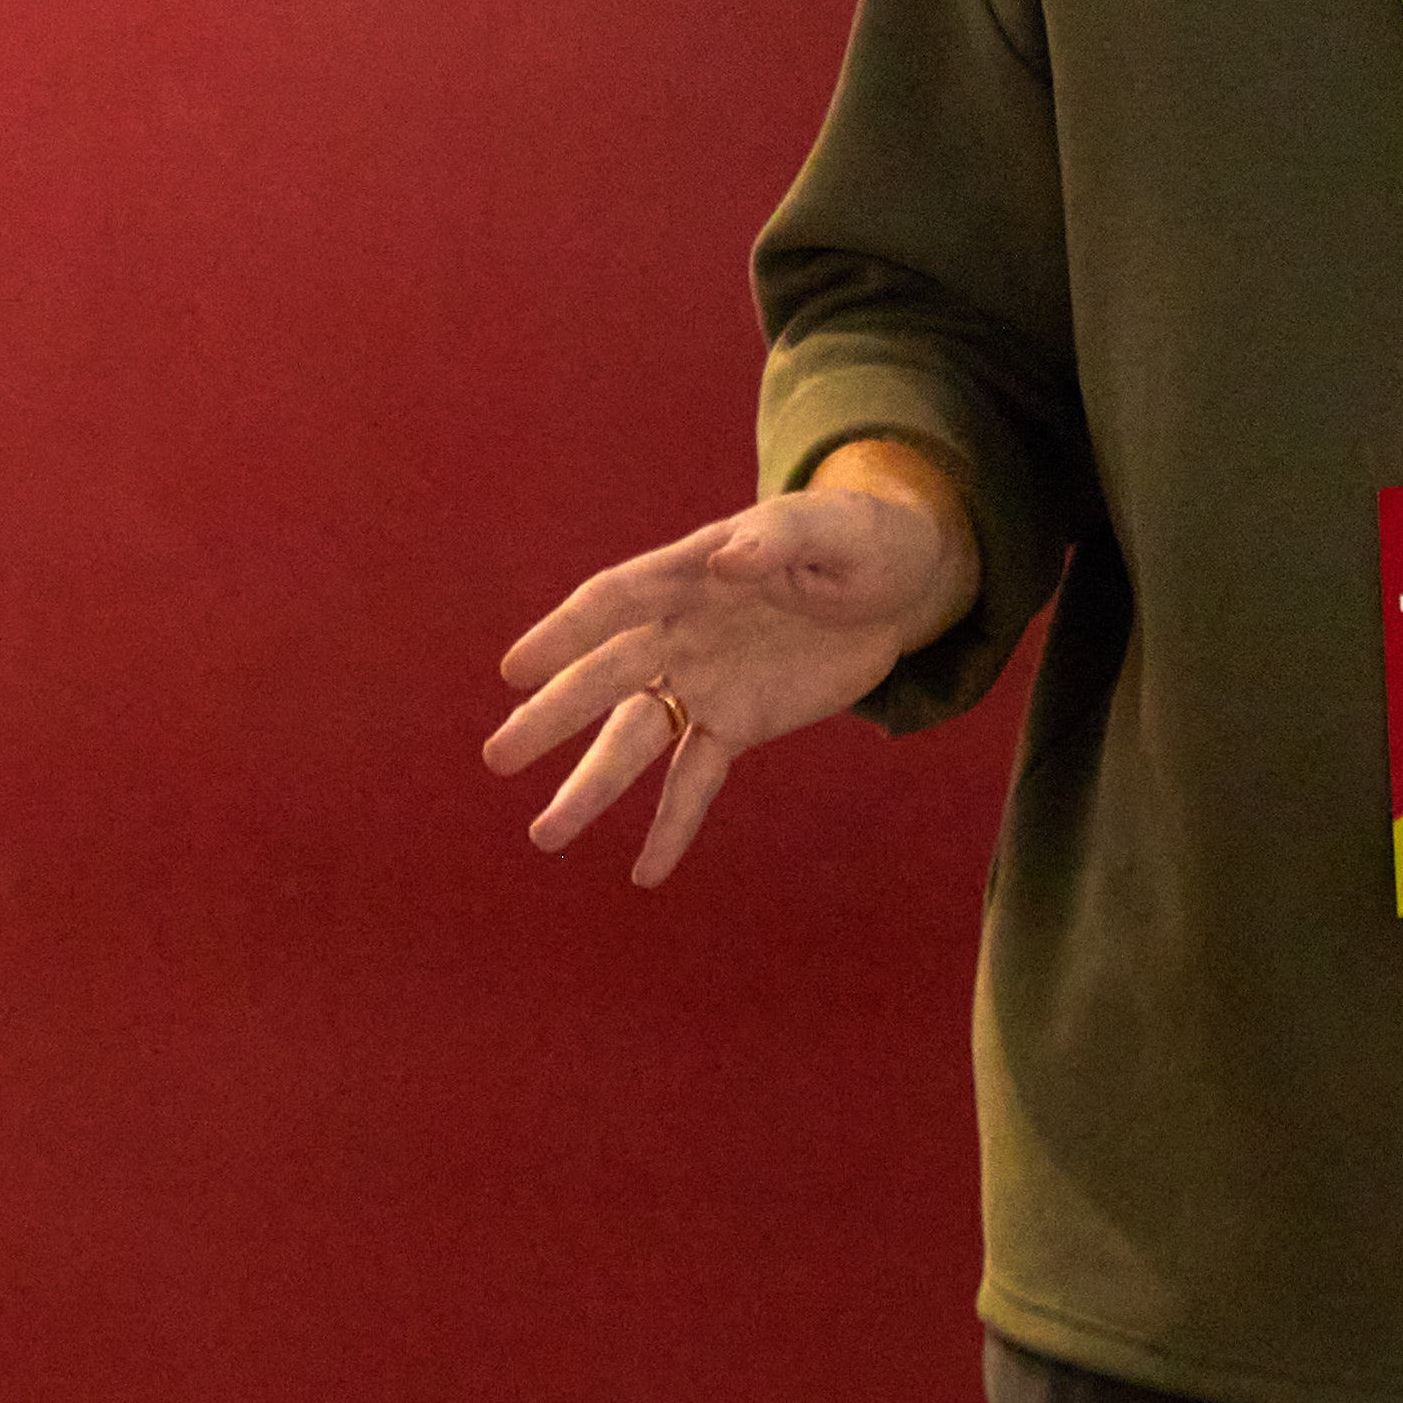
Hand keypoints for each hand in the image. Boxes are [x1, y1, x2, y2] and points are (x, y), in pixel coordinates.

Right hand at [485, 451, 972, 884]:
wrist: (902, 585)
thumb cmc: (859, 538)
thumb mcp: (834, 527)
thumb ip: (780, 539)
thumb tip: (728, 559)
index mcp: (691, 573)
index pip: (614, 601)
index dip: (564, 633)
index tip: (515, 671)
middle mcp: (681, 631)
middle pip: (607, 677)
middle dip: (554, 717)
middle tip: (499, 757)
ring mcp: (705, 682)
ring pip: (636, 738)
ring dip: (592, 785)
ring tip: (546, 835)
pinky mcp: (738, 724)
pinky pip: (695, 778)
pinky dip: (672, 825)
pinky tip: (645, 874)